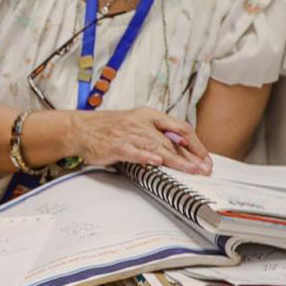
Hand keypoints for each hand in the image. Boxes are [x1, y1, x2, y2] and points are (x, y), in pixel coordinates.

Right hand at [71, 108, 212, 173]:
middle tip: (204, 169)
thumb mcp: (135, 124)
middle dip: (190, 156)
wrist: (79, 129)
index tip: (205, 158)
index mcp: (149, 115)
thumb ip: (156, 134)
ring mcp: (128, 134)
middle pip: (172, 140)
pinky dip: (145, 157)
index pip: (180, 128)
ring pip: (157, 148)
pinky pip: (134, 152)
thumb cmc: (108, 128)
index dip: (195, 144)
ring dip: (175, 160)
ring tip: (190, 170)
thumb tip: (179, 150)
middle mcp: (141, 123)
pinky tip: (156, 162)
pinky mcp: (116, 146)